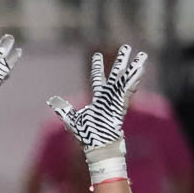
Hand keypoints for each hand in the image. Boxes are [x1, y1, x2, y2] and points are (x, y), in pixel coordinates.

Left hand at [47, 45, 146, 177]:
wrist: (97, 145)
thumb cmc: (86, 135)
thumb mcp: (71, 119)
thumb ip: (63, 108)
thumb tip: (51, 100)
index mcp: (98, 98)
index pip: (98, 78)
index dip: (97, 67)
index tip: (97, 55)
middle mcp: (109, 97)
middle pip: (115, 75)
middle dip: (121, 61)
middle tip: (126, 47)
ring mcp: (117, 100)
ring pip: (126, 80)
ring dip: (134, 67)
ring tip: (142, 54)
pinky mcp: (122, 104)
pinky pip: (129, 89)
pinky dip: (134, 79)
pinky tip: (141, 69)